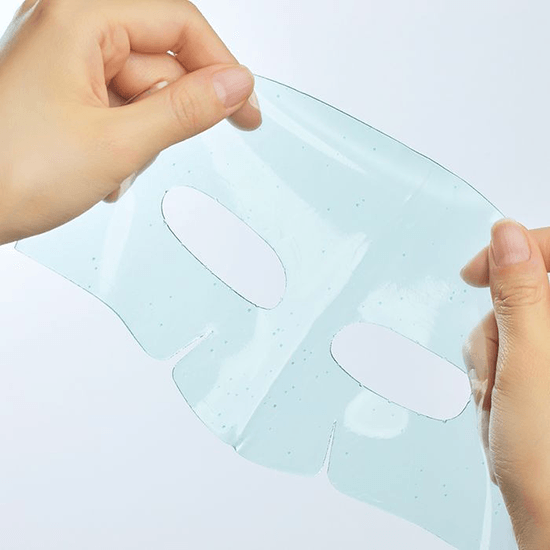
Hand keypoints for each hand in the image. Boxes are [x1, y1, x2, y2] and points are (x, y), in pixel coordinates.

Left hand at [0, 0, 260, 244]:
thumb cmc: (11, 171)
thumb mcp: (118, 144)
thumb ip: (186, 110)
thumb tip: (236, 85)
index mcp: (80, 17)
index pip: (180, 25)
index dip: (222, 69)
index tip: (246, 109)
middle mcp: (71, 28)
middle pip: (161, 62)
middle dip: (168, 115)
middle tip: (158, 149)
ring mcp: (66, 61)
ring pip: (143, 92)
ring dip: (143, 137)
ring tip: (114, 168)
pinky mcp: (63, 90)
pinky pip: (119, 107)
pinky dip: (124, 141)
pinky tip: (104, 168)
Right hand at [462, 219, 549, 549]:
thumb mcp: (529, 365)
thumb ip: (520, 292)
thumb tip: (508, 235)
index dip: (514, 249)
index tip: (477, 272)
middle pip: (525, 293)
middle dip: (495, 333)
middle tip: (498, 373)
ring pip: (508, 327)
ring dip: (490, 365)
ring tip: (502, 406)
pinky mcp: (547, 375)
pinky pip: (507, 354)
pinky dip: (494, 380)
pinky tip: (504, 412)